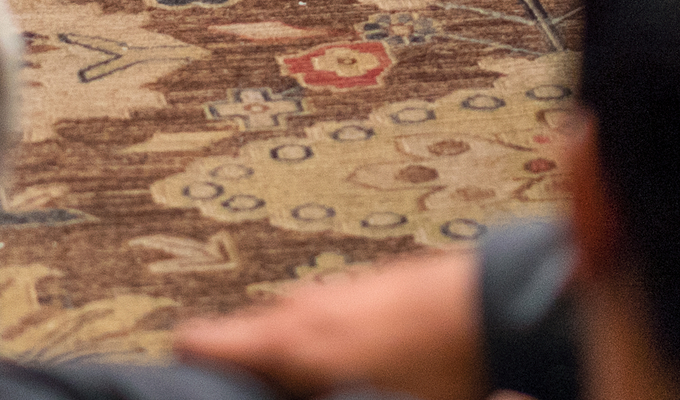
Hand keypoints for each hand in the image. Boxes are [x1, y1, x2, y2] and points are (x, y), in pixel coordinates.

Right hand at [175, 251, 485, 399]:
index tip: (195, 397)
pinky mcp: (363, 290)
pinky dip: (323, 351)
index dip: (185, 376)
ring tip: (318, 395)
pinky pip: (321, 324)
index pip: (195, 343)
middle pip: (240, 343)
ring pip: (284, 335)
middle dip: (243, 380)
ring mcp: (331, 292)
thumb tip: (271, 397)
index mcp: (285, 342)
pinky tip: (360, 376)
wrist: (494, 307)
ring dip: (288, 367)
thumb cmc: (431, 369)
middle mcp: (297, 309)